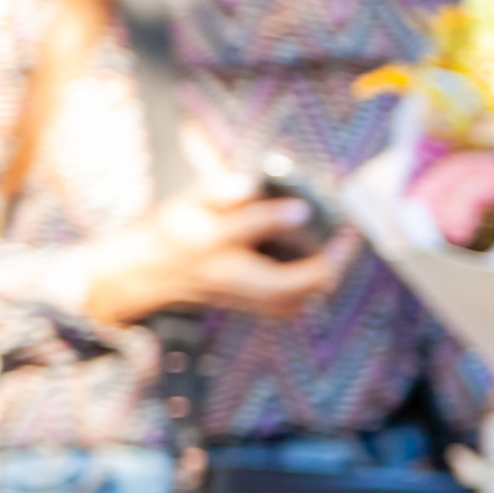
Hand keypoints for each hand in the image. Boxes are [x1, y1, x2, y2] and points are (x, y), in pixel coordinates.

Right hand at [83, 175, 350, 326]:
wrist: (151, 274)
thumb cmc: (174, 231)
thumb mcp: (186, 203)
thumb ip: (216, 191)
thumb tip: (249, 183)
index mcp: (208, 240)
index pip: (244, 228)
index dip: (276, 218)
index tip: (304, 207)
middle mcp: (225, 274)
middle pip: (279, 284)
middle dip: (317, 266)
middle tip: (342, 243)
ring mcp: (238, 297)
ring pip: (289, 302)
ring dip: (319, 281)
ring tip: (338, 255)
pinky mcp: (248, 308)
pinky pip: (286, 308)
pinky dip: (309, 292)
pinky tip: (322, 273)